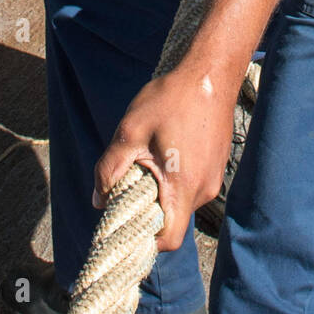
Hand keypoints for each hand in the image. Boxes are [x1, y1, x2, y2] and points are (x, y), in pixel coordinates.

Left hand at [94, 61, 238, 250]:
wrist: (211, 72)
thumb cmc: (172, 99)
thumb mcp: (130, 131)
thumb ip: (109, 169)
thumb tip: (97, 199)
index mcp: (184, 185)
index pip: (169, 239)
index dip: (145, 241)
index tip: (125, 224)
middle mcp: (205, 188)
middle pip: (173, 220)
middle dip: (148, 209)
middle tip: (130, 180)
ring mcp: (214, 177)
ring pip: (181, 201)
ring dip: (161, 190)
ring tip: (148, 157)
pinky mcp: (216, 165)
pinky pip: (191, 185)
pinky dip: (174, 178)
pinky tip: (165, 149)